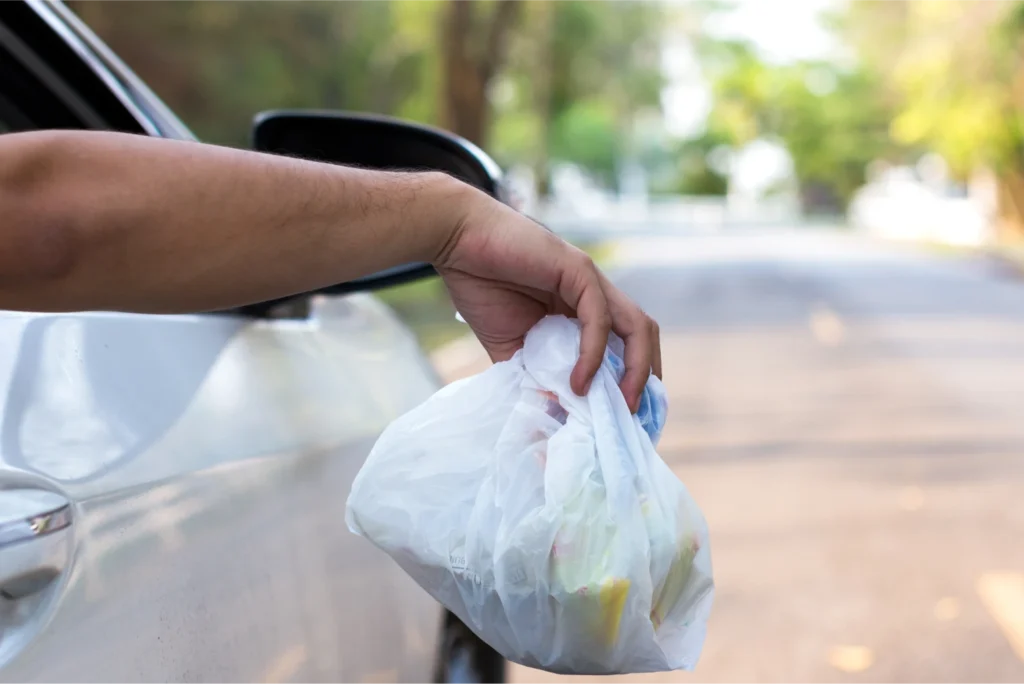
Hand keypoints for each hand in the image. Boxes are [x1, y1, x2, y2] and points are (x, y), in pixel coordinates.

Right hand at [433, 184, 660, 412]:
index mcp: (582, 310)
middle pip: (643, 337)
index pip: (625, 347)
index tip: (624, 419)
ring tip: (621, 405)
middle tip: (633, 419)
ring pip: (637, 327)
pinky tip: (579, 382)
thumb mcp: (510, 346)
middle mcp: (596, 295)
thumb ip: (533, 375)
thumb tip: (553, 415)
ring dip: (637, 370)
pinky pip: (599, 318)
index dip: (631, 382)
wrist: (456, 241)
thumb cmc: (479, 285)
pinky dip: (594, 353)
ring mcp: (591, 280)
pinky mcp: (578, 270)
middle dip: (646, 380)